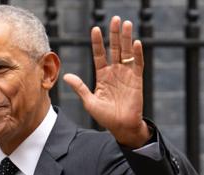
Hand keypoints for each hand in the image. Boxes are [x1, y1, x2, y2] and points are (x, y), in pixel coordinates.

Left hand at [63, 16, 150, 148]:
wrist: (121, 126)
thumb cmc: (105, 116)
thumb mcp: (89, 101)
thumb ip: (80, 87)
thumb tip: (66, 75)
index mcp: (102, 75)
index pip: (99, 54)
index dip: (97, 42)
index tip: (95, 29)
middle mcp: (115, 72)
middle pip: (114, 49)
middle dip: (114, 34)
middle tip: (115, 19)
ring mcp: (126, 75)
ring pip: (126, 52)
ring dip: (126, 38)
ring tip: (126, 24)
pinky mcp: (137, 80)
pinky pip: (137, 64)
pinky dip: (137, 54)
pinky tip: (135, 42)